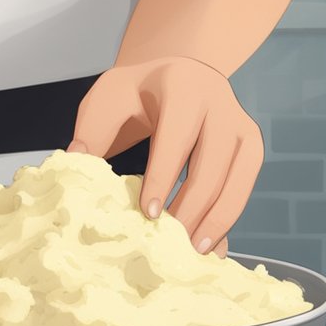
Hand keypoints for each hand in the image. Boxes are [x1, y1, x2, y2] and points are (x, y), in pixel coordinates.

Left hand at [68, 56, 262, 255]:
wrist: (176, 75)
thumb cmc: (137, 92)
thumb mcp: (108, 98)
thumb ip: (92, 129)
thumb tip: (75, 161)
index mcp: (183, 87)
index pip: (176, 137)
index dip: (163, 176)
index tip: (148, 213)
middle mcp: (220, 104)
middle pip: (212, 163)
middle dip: (192, 206)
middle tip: (170, 241)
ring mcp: (241, 126)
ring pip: (236, 178)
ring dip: (217, 218)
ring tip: (193, 251)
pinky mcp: (250, 147)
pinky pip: (245, 186)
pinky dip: (229, 219)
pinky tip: (212, 246)